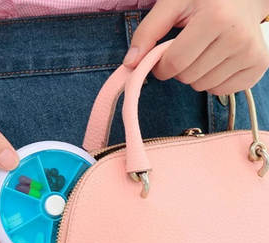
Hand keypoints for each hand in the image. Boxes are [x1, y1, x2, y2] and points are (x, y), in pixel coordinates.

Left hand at [123, 0, 268, 94]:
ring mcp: (251, 54)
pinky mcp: (259, 67)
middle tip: (188, 48)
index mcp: (216, 19)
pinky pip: (221, 91)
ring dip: (195, 75)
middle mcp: (238, 39)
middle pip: (187, 78)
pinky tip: (217, 60)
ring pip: (202, 87)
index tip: (162, 56)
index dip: (160, 66)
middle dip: (179, 68)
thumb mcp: (173, 3)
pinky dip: (212, 81)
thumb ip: (147, 32)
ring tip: (204, 51)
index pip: (173, 65)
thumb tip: (129, 64)